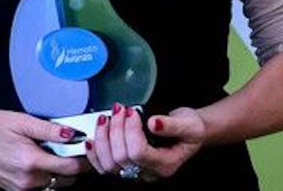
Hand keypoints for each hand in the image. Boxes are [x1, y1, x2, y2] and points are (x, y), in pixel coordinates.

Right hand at [0, 109, 90, 189]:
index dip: (83, 159)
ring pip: (54, 184)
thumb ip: (48, 129)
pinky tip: (43, 158)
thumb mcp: (20, 120)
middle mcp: (28, 180)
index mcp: (31, 161)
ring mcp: (21, 189)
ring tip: (58, 151)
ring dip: (61, 171)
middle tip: (75, 147)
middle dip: (74, 165)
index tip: (89, 147)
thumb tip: (73, 133)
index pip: (70, 168)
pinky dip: (48, 175)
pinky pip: (41, 186)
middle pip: (65, 179)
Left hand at [85, 103, 206, 181]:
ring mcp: (136, 170)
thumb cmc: (190, 129)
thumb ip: (172, 124)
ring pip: (109, 165)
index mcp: (165, 164)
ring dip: (103, 138)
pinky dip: (94, 153)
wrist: (189, 132)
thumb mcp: (189, 123)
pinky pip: (103, 167)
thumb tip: (153, 122)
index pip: (139, 152)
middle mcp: (148, 172)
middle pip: (121, 158)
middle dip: (116, 129)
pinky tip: (91, 139)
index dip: (131, 130)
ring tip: (107, 117)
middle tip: (120, 109)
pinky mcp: (126, 164)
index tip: (132, 111)